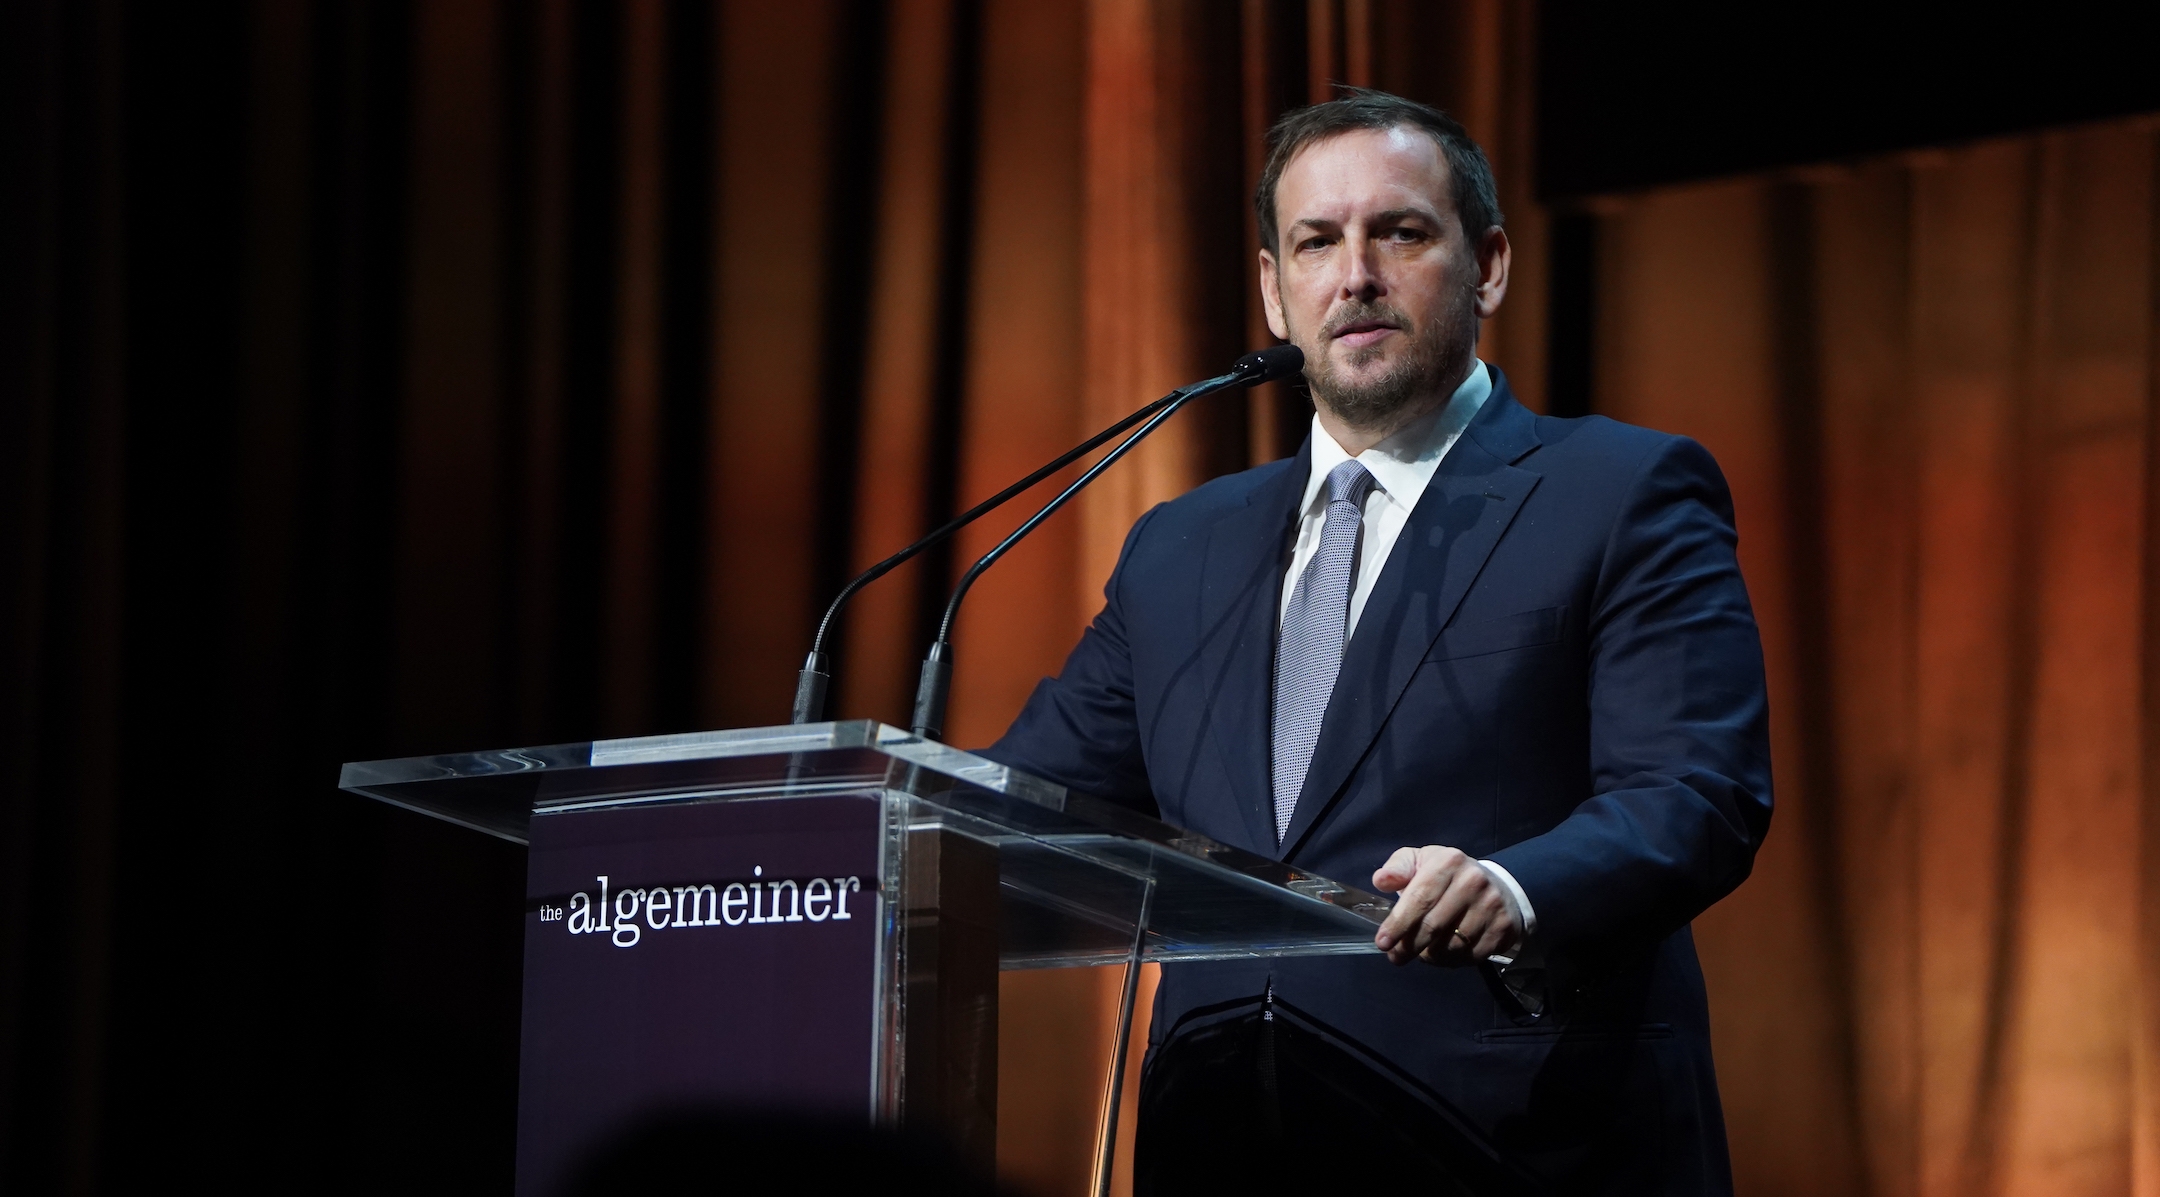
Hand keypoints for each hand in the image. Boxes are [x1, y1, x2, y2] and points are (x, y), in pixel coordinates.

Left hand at [1371, 845, 1519, 966]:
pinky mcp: (1504, 928)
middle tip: (1395, 957)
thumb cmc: (1447, 875)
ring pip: (1451, 946)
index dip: (1398, 923)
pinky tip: (1445, 952)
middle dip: (1409, 946)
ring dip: (1430, 955)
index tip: (1382, 942)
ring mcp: (1492, 905)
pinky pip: (1470, 956)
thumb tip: (1381, 880)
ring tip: (1423, 951)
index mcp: (1449, 862)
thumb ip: (1398, 869)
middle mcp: (1474, 881)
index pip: (1419, 898)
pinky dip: (1452, 960)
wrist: (1496, 884)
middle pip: (1434, 926)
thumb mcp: (1421, 862)